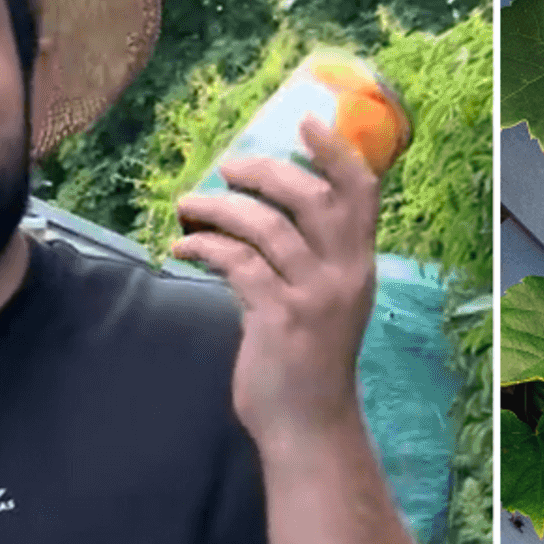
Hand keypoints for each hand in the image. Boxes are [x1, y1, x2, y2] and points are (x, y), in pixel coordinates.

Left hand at [172, 115, 378, 445]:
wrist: (308, 423)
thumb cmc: (309, 360)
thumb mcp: (325, 302)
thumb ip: (307, 260)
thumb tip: (259, 214)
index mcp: (359, 265)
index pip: (361, 194)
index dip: (337, 152)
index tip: (308, 120)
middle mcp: (343, 275)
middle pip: (310, 199)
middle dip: (265, 172)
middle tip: (229, 166)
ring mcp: (312, 297)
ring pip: (266, 228)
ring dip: (220, 208)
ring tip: (189, 206)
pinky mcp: (277, 319)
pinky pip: (237, 264)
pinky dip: (204, 248)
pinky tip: (182, 249)